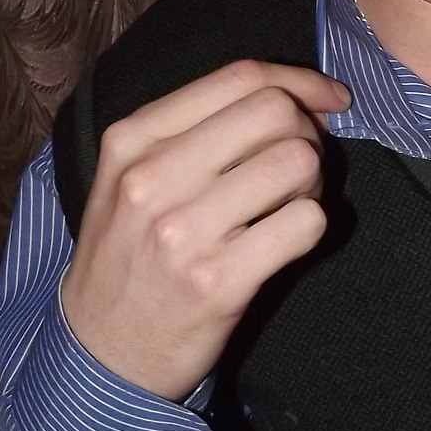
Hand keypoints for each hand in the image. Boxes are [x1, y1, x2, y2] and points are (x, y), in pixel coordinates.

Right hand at [60, 60, 351, 397]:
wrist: (100, 354)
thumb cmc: (127, 258)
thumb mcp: (129, 178)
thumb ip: (194, 132)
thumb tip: (295, 100)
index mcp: (132, 140)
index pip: (240, 76)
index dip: (300, 81)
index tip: (330, 99)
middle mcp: (152, 177)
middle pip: (275, 111)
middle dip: (309, 132)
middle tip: (302, 166)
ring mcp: (183, 231)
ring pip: (297, 161)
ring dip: (314, 181)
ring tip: (289, 205)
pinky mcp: (217, 281)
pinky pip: (305, 223)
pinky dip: (311, 227)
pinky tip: (287, 241)